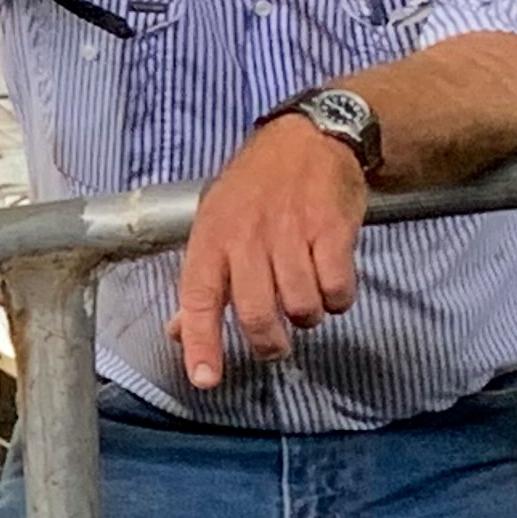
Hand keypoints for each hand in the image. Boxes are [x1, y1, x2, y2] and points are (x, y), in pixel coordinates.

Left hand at [175, 113, 366, 389]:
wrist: (310, 138)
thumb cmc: (256, 188)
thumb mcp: (215, 223)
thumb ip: (202, 280)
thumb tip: (178, 331)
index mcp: (212, 239)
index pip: (198, 299)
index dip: (201, 343)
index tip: (206, 379)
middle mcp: (248, 239)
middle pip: (255, 313)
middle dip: (268, 343)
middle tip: (275, 345)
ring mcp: (292, 234)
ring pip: (299, 306)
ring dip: (306, 317)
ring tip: (305, 302)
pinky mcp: (332, 230)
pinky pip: (336, 288)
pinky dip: (338, 299)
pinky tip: (333, 286)